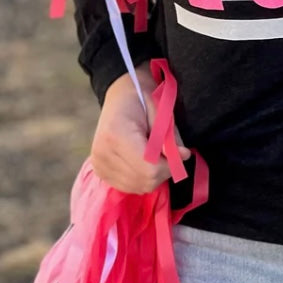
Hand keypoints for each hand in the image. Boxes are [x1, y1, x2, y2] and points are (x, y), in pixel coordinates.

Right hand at [88, 66, 190, 193]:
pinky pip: (129, 186)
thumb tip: (183, 157)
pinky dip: (142, 178)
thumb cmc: (142, 99)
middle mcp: (103, 153)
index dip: (170, 166)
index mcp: (116, 135)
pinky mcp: (99, 171)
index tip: (180, 153)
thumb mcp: (161, 112)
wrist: (120, 95)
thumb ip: (171, 137)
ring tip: (155, 155)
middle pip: (145, 181)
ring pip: (138, 187)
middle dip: (164, 172)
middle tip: (169, 154)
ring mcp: (99, 164)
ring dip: (154, 176)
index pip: (149, 168)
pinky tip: (144, 162)